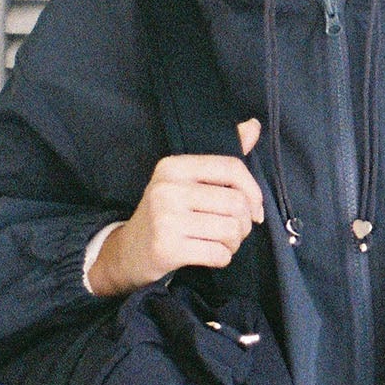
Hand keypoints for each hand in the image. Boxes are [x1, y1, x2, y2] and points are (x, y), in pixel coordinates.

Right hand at [88, 118, 264, 297]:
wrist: (128, 251)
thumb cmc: (166, 215)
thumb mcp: (185, 183)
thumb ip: (221, 162)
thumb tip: (254, 126)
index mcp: (174, 167)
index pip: (231, 168)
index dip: (253, 191)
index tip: (255, 210)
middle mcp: (167, 189)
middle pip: (235, 202)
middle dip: (245, 223)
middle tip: (236, 232)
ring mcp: (165, 219)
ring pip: (230, 230)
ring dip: (235, 243)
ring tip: (223, 244)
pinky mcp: (167, 248)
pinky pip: (218, 254)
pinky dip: (223, 258)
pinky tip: (212, 255)